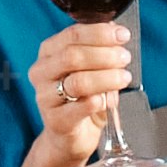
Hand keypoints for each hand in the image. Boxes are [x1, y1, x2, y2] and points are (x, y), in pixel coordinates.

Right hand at [15, 17, 143, 166]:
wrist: (70, 136)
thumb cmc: (82, 98)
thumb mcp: (90, 69)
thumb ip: (100, 50)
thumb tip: (115, 30)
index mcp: (49, 53)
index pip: (72, 35)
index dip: (99, 33)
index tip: (122, 35)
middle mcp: (42, 73)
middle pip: (73, 56)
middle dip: (105, 55)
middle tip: (125, 58)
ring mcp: (45, 97)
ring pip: (78, 81)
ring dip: (107, 77)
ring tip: (124, 78)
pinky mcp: (56, 120)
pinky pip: (81, 107)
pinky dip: (100, 101)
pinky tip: (109, 100)